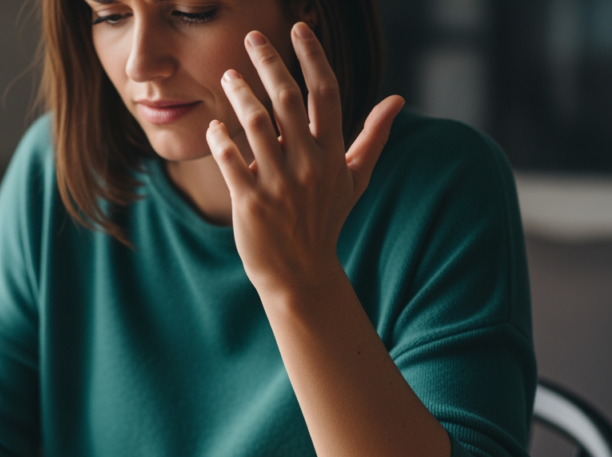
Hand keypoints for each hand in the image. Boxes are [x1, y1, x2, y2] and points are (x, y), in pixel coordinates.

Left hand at [206, 23, 403, 300]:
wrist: (300, 274)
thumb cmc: (325, 222)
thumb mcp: (355, 180)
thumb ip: (373, 137)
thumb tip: (398, 99)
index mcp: (333, 154)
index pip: (326, 92)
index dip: (312, 56)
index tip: (298, 28)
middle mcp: (308, 164)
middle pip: (288, 98)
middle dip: (269, 62)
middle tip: (251, 38)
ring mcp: (279, 184)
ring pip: (256, 123)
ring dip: (239, 94)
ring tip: (228, 77)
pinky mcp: (251, 203)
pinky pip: (230, 160)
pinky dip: (219, 138)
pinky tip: (213, 126)